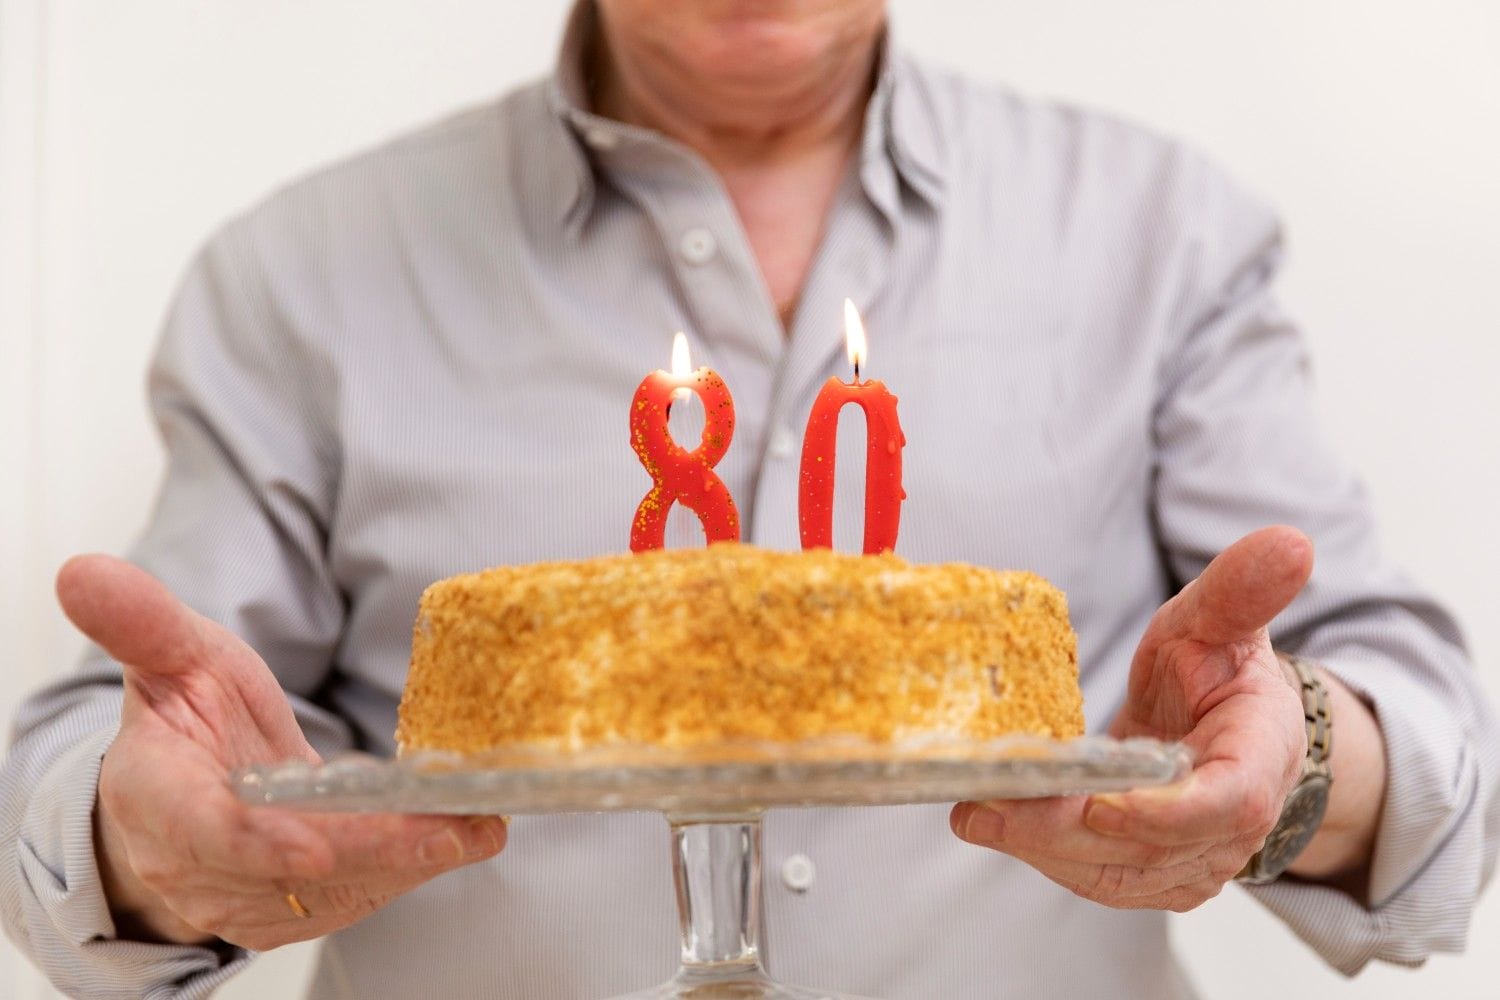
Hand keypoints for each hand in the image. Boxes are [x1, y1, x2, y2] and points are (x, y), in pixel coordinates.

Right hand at [58, 555, 507, 950]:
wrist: (184, 794)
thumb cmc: (184, 721)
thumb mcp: (170, 659)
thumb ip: (140, 622)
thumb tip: (82, 570)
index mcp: (159, 797)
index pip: (207, 829)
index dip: (258, 843)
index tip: (313, 847)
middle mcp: (198, 864)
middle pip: (293, 869)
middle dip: (375, 850)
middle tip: (450, 828)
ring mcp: (248, 897)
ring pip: (337, 891)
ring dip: (411, 862)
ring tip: (476, 828)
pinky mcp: (296, 910)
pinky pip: (359, 896)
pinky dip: (415, 868)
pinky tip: (468, 836)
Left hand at [950, 526, 1313, 910]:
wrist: (1220, 715)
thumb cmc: (1217, 664)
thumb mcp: (1221, 617)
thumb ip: (1242, 588)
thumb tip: (1289, 543)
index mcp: (1260, 755)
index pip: (1228, 803)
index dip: (1166, 813)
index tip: (1103, 806)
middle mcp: (1234, 822)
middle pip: (1154, 848)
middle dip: (1067, 832)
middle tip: (993, 806)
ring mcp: (1196, 857)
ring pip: (1119, 874)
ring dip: (1043, 850)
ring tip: (978, 814)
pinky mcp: (1156, 873)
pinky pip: (1101, 879)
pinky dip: (1045, 857)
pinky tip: (994, 825)